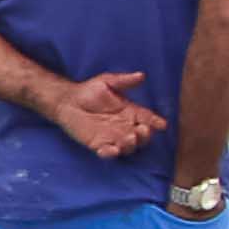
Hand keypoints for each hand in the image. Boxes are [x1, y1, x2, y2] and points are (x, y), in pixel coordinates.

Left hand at [44, 69, 162, 159]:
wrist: (66, 101)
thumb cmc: (88, 91)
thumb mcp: (107, 81)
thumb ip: (124, 80)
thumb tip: (141, 75)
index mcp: (130, 112)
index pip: (147, 118)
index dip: (155, 122)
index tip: (161, 125)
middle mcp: (124, 126)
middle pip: (141, 136)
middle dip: (145, 136)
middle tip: (142, 131)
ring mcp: (112, 137)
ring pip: (127, 146)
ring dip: (130, 145)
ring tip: (129, 138)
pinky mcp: (98, 144)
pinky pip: (107, 152)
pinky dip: (111, 153)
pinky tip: (113, 150)